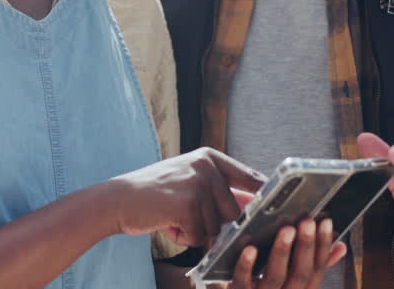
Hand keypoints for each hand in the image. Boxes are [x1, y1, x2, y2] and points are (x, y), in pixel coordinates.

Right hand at [106, 147, 264, 247]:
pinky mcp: (187, 204)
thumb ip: (220, 189)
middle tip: (185, 214)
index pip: (251, 178)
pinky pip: (198, 236)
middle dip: (213, 223)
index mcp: (210, 156)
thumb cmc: (155, 194)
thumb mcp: (189, 180)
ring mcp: (197, 183)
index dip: (264, 197)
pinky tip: (165, 222)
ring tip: (172, 216)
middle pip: (234, 211)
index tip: (276, 209)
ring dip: (195, 231)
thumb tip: (257, 205)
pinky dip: (182, 237)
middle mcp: (206, 165)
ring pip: (216, 227)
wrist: (117, 199)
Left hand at [228, 218, 346, 288]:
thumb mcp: (296, 279)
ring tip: (286, 230)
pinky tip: (250, 248)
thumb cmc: (272, 287)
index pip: (318, 269)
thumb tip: (341, 247)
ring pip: (275, 277)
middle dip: (305, 246)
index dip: (324, 246)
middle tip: (307, 222)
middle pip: (300, 274)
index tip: (326, 222)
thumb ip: (315, 264)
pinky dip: (246, 265)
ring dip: (282, 252)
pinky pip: (243, 282)